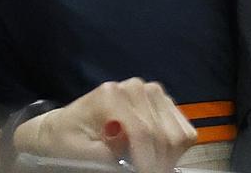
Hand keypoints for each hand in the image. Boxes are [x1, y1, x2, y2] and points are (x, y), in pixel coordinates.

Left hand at [14, 79, 195, 172]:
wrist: (65, 127)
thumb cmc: (68, 141)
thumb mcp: (78, 151)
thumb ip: (106, 154)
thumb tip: (131, 158)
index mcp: (111, 95)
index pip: (142, 132)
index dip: (146, 162)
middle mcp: (134, 87)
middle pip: (162, 134)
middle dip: (156, 162)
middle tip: (143, 172)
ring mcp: (151, 91)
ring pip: (177, 134)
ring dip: (166, 157)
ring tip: (146, 165)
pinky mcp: (162, 101)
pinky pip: (184, 130)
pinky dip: (174, 148)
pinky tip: (154, 154)